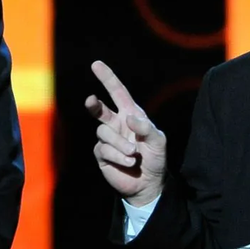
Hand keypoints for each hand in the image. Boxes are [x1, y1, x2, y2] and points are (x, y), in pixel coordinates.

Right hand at [85, 60, 166, 205]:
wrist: (148, 184)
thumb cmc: (155, 158)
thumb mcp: (158, 141)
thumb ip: (146, 128)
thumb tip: (129, 119)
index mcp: (130, 115)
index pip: (117, 92)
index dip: (107, 78)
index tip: (96, 64)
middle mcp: (116, 124)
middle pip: (98, 110)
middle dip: (94, 105)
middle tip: (91, 101)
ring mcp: (107, 139)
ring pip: (103, 133)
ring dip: (120, 144)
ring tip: (134, 154)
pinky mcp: (102, 155)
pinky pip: (104, 149)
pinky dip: (118, 156)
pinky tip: (130, 162)